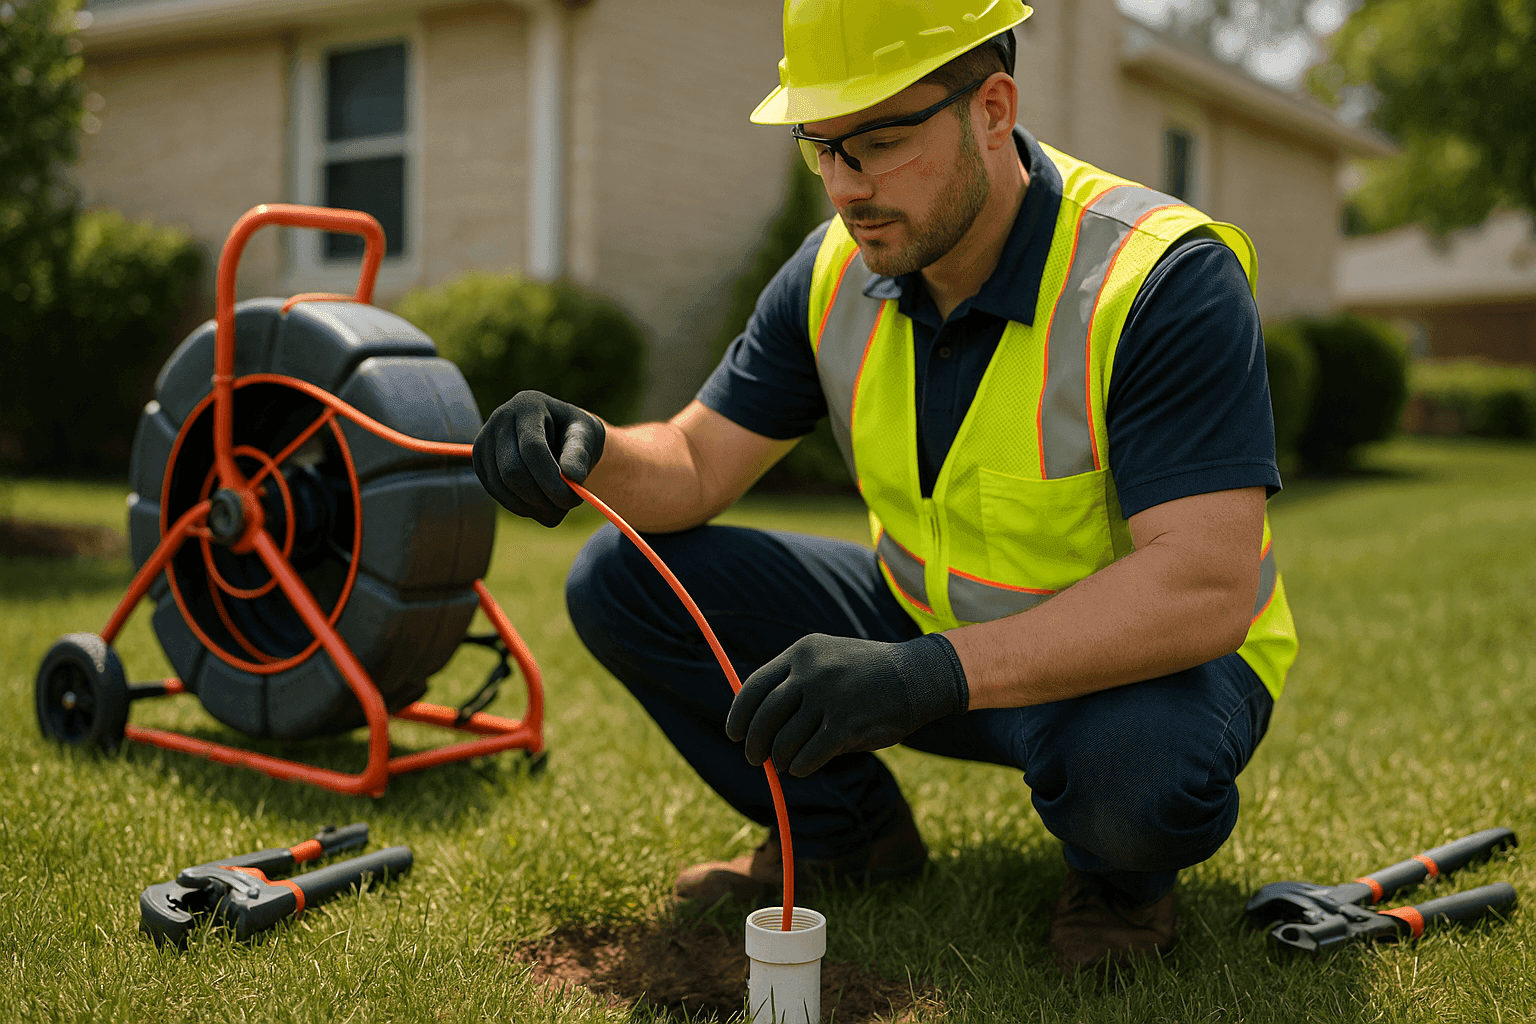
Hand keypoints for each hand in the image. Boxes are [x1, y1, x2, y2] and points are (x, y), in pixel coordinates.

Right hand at [472, 391, 605, 526]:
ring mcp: (485, 440)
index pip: (533, 449)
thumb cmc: (575, 433)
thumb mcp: (586, 435)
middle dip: (541, 498)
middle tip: (566, 507)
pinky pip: (495, 492)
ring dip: (531, 506)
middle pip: (512, 469)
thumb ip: (580, 454)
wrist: (557, 432)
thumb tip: (572, 477)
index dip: (551, 480)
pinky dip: (519, 505)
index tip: (572, 500)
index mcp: (528, 405)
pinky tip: (540, 504)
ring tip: (556, 508)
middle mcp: (500, 419)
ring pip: (501, 485)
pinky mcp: (480, 461)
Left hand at [726, 632, 967, 776]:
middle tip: (755, 759)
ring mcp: (828, 697)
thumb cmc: (868, 675)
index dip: (739, 714)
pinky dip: (800, 766)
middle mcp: (811, 671)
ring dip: (780, 759)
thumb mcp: (828, 661)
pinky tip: (802, 768)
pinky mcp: (845, 724)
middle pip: (763, 717)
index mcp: (802, 652)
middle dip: (754, 744)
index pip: (754, 686)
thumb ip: (795, 685)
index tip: (733, 733)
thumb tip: (757, 727)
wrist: (917, 676)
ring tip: (784, 765)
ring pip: (784, 741)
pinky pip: (808, 756)